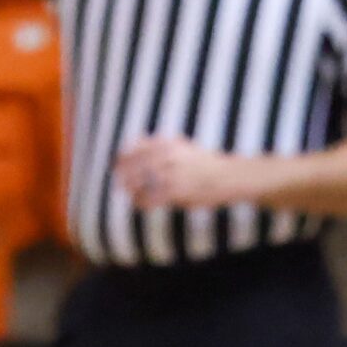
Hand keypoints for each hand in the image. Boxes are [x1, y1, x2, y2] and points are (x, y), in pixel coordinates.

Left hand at [113, 135, 237, 210]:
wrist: (229, 176)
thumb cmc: (205, 163)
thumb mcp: (184, 146)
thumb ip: (162, 144)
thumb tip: (139, 141)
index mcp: (167, 143)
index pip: (136, 147)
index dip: (124, 156)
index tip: (117, 163)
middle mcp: (167, 155)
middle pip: (134, 164)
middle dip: (123, 174)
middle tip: (118, 182)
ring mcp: (171, 173)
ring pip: (139, 182)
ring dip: (130, 189)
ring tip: (129, 194)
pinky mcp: (176, 190)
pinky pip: (151, 197)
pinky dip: (142, 201)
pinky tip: (139, 204)